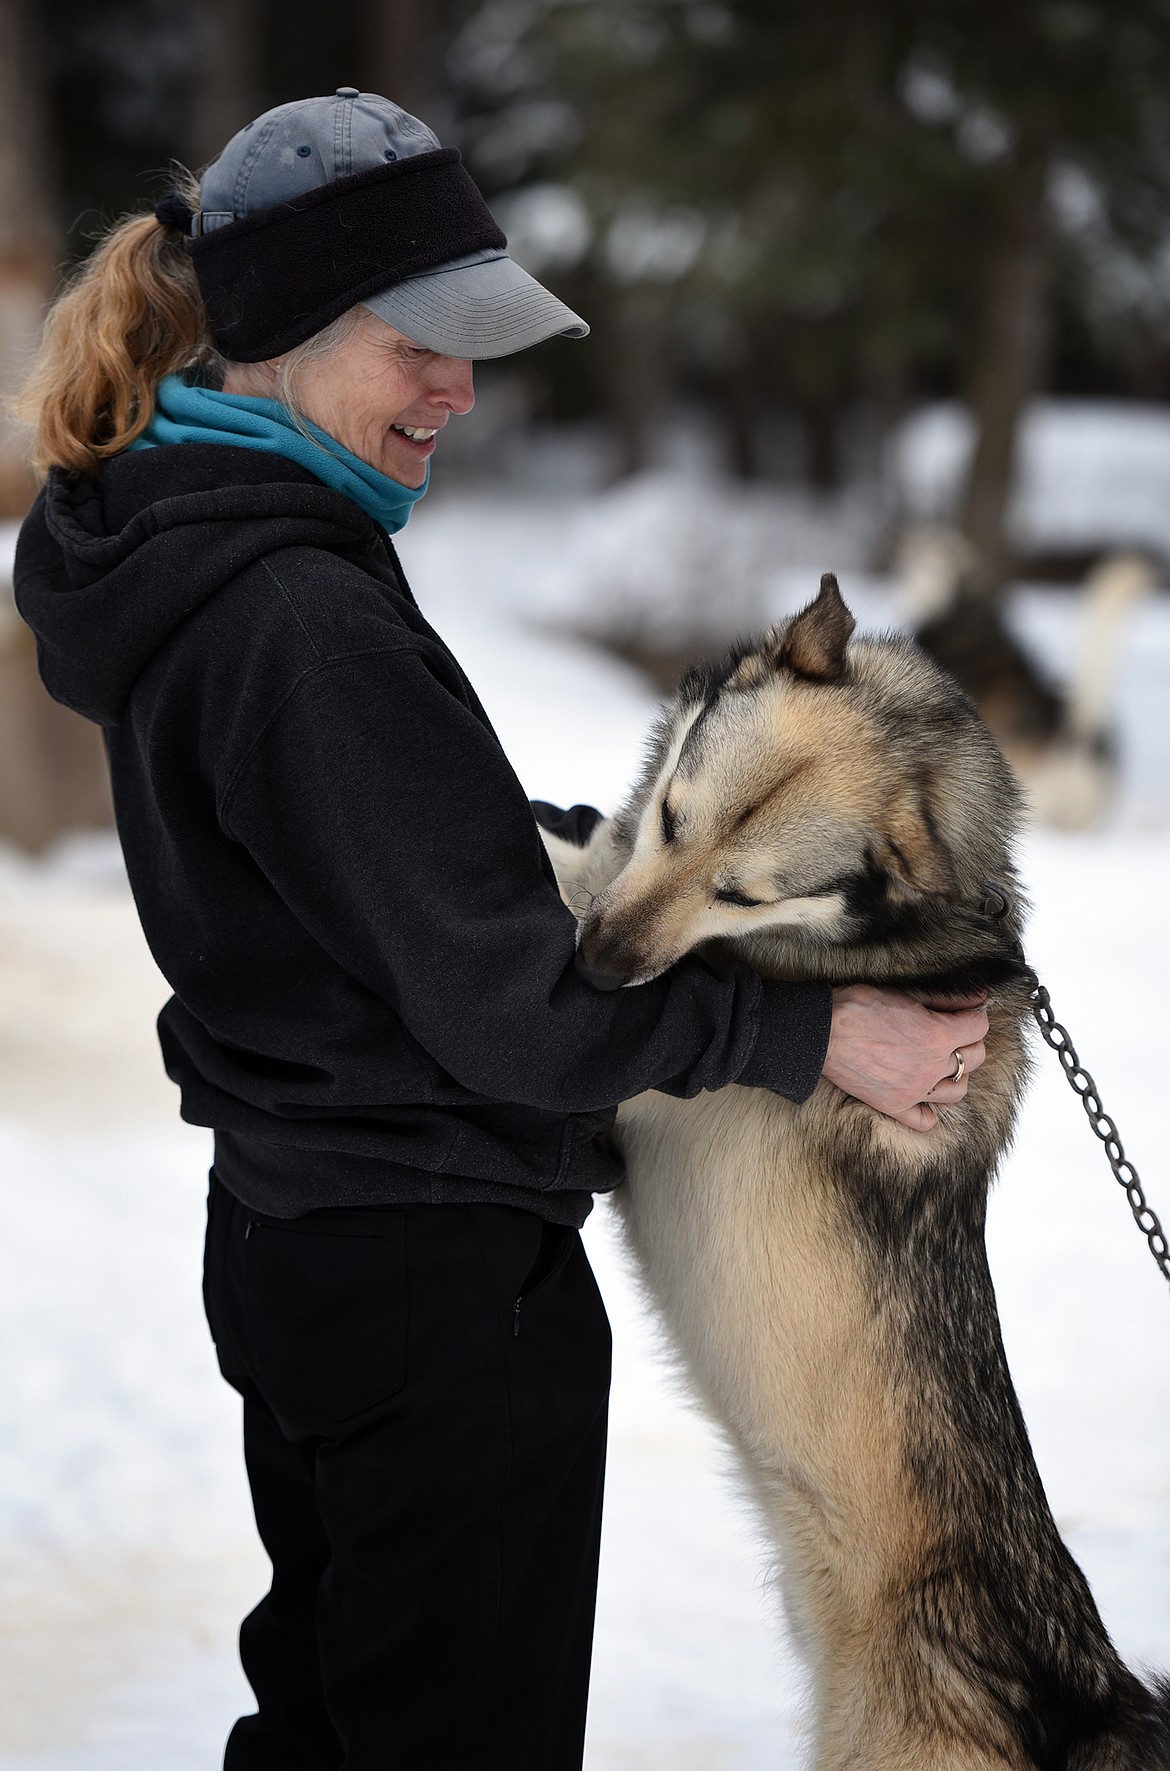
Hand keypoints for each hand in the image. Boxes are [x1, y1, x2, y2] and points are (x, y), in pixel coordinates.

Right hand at [821, 984, 988, 1131]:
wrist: (821, 1032)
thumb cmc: (858, 1007)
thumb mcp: (905, 993)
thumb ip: (945, 998)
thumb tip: (978, 997)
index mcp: (938, 1036)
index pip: (979, 1027)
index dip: (974, 1016)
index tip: (965, 1013)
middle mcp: (932, 1067)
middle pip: (975, 1059)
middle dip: (969, 1042)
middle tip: (953, 1034)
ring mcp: (915, 1090)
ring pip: (957, 1091)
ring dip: (955, 1075)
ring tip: (940, 1063)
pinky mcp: (895, 1106)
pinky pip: (924, 1121)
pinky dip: (929, 1112)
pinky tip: (922, 1095)